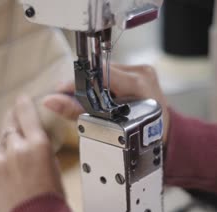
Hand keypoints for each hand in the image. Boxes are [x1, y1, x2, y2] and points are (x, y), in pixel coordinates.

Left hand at [0, 96, 63, 211]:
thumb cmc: (50, 197)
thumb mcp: (53, 165)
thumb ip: (39, 148)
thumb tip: (31, 140)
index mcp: (38, 144)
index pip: (26, 113)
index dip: (22, 103)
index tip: (20, 99)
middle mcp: (16, 148)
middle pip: (8, 125)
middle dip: (11, 121)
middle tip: (12, 119)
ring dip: (3, 144)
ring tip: (10, 155)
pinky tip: (3, 171)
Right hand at [42, 64, 169, 142]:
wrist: (165, 136)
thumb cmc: (141, 136)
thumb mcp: (106, 126)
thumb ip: (77, 110)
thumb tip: (50, 100)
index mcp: (137, 84)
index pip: (97, 73)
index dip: (78, 81)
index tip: (63, 90)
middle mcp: (141, 73)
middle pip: (100, 71)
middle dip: (86, 86)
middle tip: (77, 101)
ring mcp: (143, 70)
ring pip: (106, 72)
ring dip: (96, 85)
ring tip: (95, 102)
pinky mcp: (142, 71)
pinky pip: (115, 74)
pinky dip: (106, 85)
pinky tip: (106, 98)